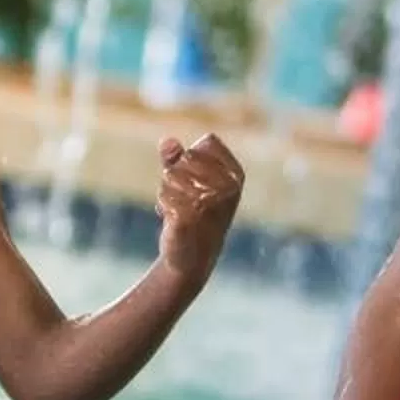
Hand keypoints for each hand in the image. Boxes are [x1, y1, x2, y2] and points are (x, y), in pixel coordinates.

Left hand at [155, 133, 242, 281]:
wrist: (192, 257)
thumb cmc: (194, 213)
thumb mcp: (188, 181)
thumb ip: (176, 158)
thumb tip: (167, 142)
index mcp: (236, 175)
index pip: (207, 143)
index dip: (192, 156)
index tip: (196, 177)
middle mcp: (229, 188)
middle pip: (186, 157)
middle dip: (176, 175)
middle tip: (184, 196)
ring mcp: (211, 203)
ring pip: (172, 175)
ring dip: (168, 191)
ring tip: (179, 208)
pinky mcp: (190, 217)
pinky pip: (164, 195)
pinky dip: (163, 205)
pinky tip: (173, 219)